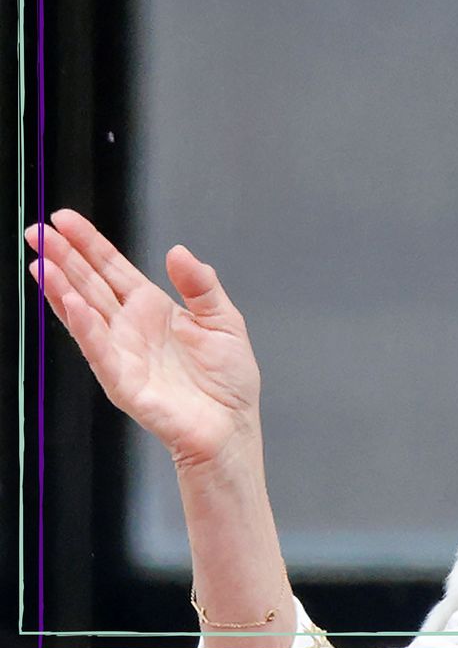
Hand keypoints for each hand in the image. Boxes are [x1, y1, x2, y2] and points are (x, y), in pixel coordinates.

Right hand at [25, 209, 262, 471]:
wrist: (230, 428)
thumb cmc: (227, 383)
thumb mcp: (223, 320)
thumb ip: (201, 285)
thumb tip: (178, 251)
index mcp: (153, 309)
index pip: (112, 269)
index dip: (89, 244)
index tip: (65, 219)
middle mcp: (131, 328)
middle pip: (89, 285)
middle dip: (63, 257)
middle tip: (36, 231)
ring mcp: (122, 354)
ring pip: (84, 313)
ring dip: (62, 288)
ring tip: (41, 262)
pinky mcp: (123, 381)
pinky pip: (99, 349)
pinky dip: (83, 325)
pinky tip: (70, 302)